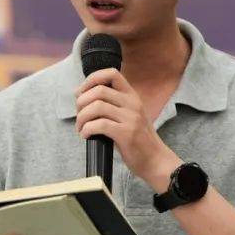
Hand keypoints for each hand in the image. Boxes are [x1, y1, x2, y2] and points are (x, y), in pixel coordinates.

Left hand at [75, 68, 180, 190]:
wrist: (155, 160)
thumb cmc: (137, 140)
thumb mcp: (129, 115)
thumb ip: (112, 104)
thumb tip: (82, 97)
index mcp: (132, 96)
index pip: (111, 73)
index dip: (91, 79)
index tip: (81, 94)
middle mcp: (133, 103)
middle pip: (98, 90)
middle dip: (81, 103)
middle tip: (79, 117)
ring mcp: (131, 118)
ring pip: (96, 106)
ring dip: (82, 118)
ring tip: (81, 128)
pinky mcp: (127, 133)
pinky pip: (99, 125)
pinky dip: (87, 129)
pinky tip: (86, 136)